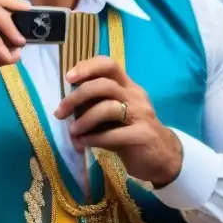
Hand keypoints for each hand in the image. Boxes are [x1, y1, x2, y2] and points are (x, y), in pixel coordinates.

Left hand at [54, 56, 182, 186]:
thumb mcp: (113, 115)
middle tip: (61, 112)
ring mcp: (141, 115)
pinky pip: (114, 134)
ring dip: (84, 120)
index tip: (69, 78)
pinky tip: (84, 143)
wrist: (161, 157)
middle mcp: (135, 95)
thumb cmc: (130, 132)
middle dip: (77, 97)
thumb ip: (94, 106)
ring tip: (73, 132)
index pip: (109, 65)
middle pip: (104, 84)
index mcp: (127, 86)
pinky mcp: (143, 135)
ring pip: (108, 107)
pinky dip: (94, 138)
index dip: (87, 67)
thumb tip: (66, 108)